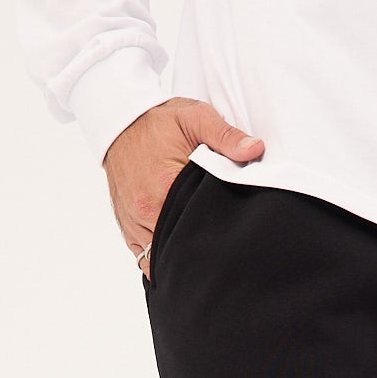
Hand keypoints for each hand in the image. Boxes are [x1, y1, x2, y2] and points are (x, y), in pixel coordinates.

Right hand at [103, 98, 264, 277]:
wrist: (121, 123)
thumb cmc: (158, 122)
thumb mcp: (195, 118)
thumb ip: (226, 136)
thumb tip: (255, 150)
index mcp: (164, 186)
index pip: (199, 225)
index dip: (219, 231)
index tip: (234, 229)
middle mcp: (146, 210)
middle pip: (181, 246)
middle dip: (202, 248)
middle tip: (223, 244)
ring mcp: (134, 223)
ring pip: (162, 257)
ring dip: (181, 255)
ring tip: (203, 250)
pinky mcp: (128, 229)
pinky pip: (145, 259)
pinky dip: (163, 258)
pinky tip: (180, 253)